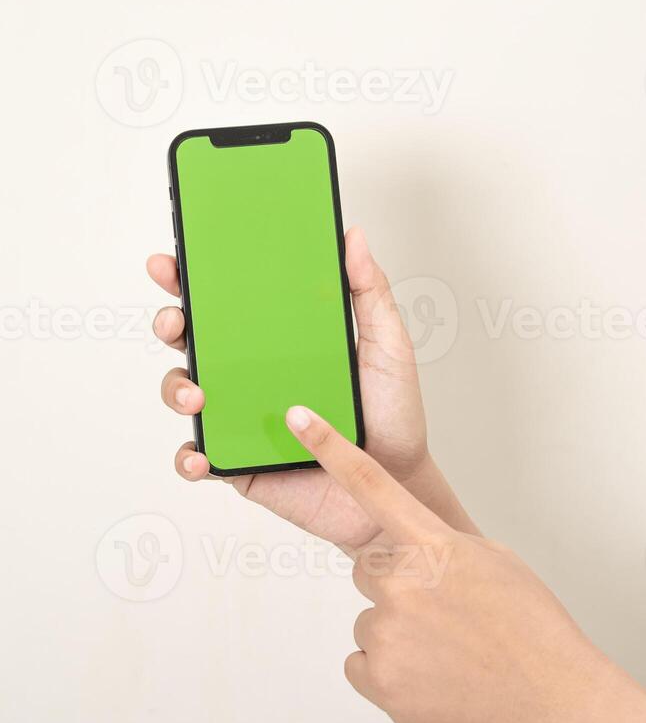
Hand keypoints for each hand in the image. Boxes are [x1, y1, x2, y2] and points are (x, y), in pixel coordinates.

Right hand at [147, 228, 438, 548]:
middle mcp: (253, 373)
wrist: (397, 486)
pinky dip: (189, 456)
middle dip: (172, 320)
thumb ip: (370, 292)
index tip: (179, 258)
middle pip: (196, 338)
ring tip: (197, 394)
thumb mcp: (388, 347)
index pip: (232, 301)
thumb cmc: (393, 416)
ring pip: (186, 391)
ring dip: (176, 386)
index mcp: (282, 339)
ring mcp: (242, 417)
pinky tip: (200, 454)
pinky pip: (198, 458)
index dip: (199, 277)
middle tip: (176, 318)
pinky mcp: (239, 462)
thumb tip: (353, 236)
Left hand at [283, 403, 601, 722]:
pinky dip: (390, 670)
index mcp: (433, 545)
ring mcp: (387, 632)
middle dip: (398, 584)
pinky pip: (362, 661)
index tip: (298, 419)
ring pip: (370, 619)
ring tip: (447, 652)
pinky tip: (430, 676)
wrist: (551, 704)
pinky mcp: (378, 679)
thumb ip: (443, 545)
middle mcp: (402, 583)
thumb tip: (412, 552)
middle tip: (444, 612)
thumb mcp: (495, 562)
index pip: (371, 483)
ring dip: (398, 631)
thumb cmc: (532, 631)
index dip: (329, 447)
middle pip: (369, 568)